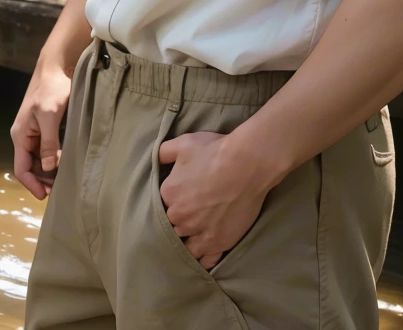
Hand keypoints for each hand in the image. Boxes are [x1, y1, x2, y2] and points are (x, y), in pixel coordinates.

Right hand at [11, 63, 71, 199]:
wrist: (55, 66)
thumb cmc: (52, 88)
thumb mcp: (50, 115)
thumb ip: (49, 142)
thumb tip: (49, 168)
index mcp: (20, 135)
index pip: (21, 168)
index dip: (32, 184)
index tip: (45, 196)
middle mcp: (24, 135)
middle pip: (30, 165)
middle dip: (42, 180)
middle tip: (59, 190)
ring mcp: (34, 130)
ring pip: (39, 158)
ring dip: (48, 170)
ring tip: (63, 180)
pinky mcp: (44, 125)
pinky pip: (46, 148)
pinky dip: (53, 158)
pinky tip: (65, 162)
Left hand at [159, 132, 267, 270]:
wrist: (247, 164)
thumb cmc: (215, 151)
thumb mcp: (184, 142)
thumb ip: (164, 151)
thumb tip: (156, 158)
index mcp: (169, 194)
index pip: (163, 203)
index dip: (173, 200)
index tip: (182, 195)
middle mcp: (180, 217)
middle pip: (173, 225)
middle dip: (179, 221)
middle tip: (191, 214)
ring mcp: (199, 233)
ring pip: (185, 246)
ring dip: (187, 243)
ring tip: (193, 239)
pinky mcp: (218, 243)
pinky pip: (205, 260)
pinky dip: (202, 260)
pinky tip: (202, 259)